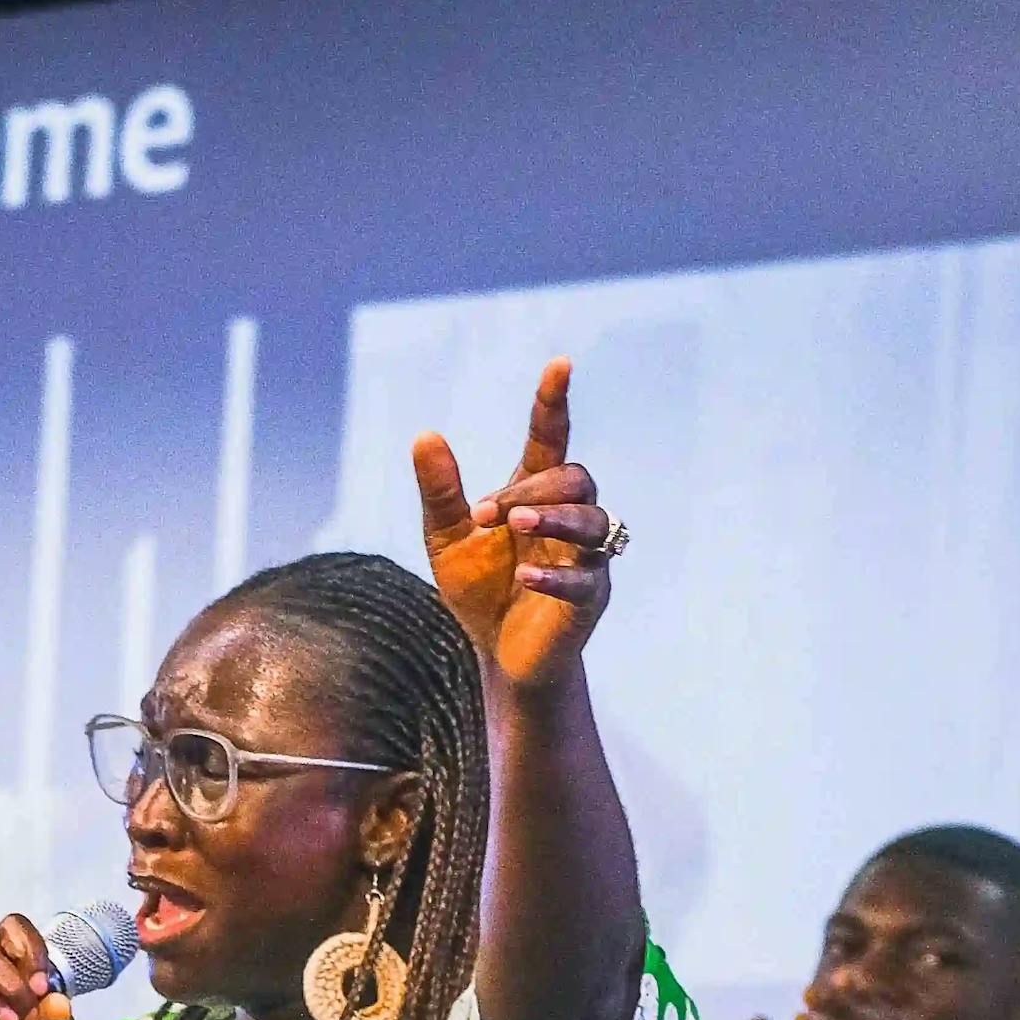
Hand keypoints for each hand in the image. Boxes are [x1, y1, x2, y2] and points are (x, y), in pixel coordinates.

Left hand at [414, 359, 614, 693]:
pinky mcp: (589, 599)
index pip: (551, 438)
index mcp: (534, 494)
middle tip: (490, 512)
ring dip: (556, 517)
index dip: (554, 402)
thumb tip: (425, 434)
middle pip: (575, 480)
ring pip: (595, 520)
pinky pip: (586, 578)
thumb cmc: (480, 589)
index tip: (559, 364)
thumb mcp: (447, 538)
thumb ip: (441, 491)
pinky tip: (525, 576)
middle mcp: (567, 519)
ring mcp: (584, 557)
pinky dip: (556, 574)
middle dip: (535, 488)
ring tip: (517, 524)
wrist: (497, 654)